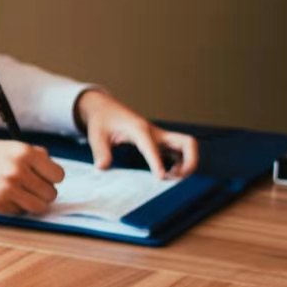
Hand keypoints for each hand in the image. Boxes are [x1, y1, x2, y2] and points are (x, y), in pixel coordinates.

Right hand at [0, 136, 64, 214]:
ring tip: (21, 195)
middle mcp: (18, 171)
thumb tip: (52, 168)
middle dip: (42, 191)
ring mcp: (7, 189)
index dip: (51, 177)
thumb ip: (31, 154)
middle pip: (51, 193)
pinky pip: (19, 213)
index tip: (41, 176)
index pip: (58, 175)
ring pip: (39, 207)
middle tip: (28, 186)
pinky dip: (14, 208)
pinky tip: (3, 196)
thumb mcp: (7, 144)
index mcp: (24, 152)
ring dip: (33, 203)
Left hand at [75, 89, 198, 178]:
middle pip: (188, 143)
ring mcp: (160, 137)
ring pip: (188, 147)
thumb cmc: (102, 121)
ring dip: (188, 164)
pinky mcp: (160, 142)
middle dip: (190, 162)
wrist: (106, 109)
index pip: (152, 147)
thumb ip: (100, 151)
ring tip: (171, 177)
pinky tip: (169, 173)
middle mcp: (155, 132)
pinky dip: (181, 163)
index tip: (161, 177)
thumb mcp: (95, 135)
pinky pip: (180, 152)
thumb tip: (103, 167)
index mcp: (139, 130)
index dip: (157, 162)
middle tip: (174, 177)